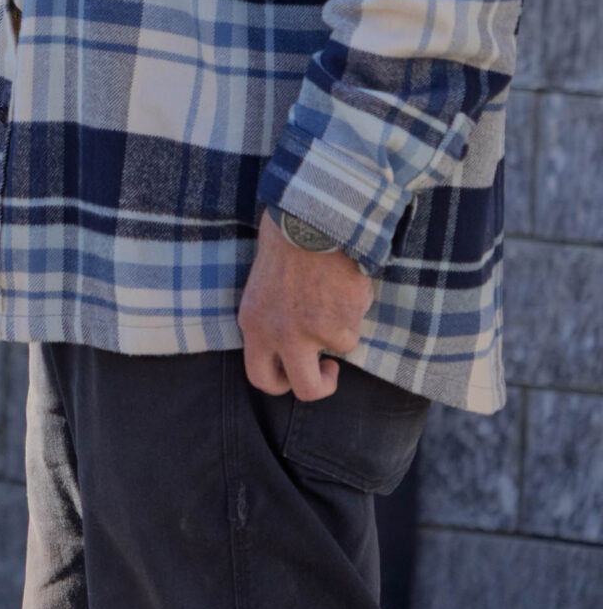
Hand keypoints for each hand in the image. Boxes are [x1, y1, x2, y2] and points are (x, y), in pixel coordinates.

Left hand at [239, 208, 374, 400]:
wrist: (310, 220)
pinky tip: (344, 281)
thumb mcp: (262, 285)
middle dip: (323, 385)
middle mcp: (280, 336)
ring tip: (332, 288)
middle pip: (305, 389)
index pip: (259, 377)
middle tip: (329, 369)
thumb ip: (273, 316)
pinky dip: (355, 308)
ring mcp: (313, 335)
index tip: (296, 369)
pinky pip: (356, 325)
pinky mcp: (343, 326)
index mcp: (253, 324)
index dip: (281, 383)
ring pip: (339, 348)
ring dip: (342, 324)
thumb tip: (288, 337)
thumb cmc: (285, 241)